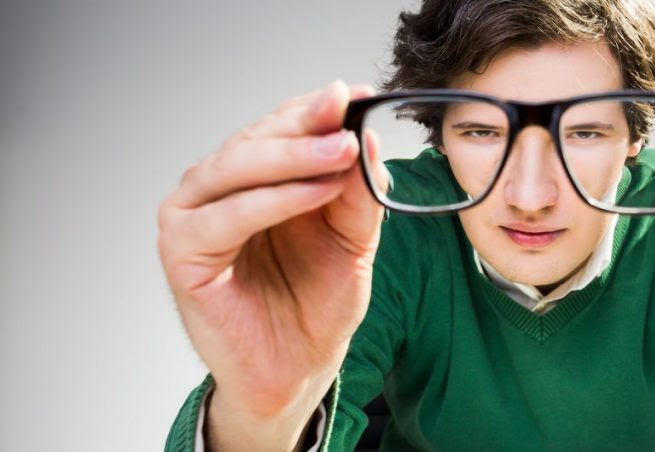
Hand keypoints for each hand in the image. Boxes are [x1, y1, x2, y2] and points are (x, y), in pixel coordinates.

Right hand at [157, 80, 387, 446]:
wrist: (297, 369)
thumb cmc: (316, 303)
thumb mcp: (352, 238)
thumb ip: (356, 192)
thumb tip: (367, 135)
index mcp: (255, 178)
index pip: (280, 128)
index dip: (317, 110)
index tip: (359, 95)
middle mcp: (218, 189)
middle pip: (257, 138)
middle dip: (307, 125)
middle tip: (346, 111)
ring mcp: (193, 216)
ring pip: (238, 167)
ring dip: (293, 156)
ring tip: (340, 151)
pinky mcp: (182, 252)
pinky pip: (228, 215)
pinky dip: (274, 199)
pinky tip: (316, 190)